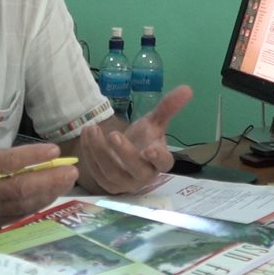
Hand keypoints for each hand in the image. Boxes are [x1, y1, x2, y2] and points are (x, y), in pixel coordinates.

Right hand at [0, 110, 77, 230]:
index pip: (5, 164)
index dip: (32, 157)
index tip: (53, 150)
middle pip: (19, 188)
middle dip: (49, 179)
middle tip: (71, 170)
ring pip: (22, 205)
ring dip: (48, 194)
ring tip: (67, 181)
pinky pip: (18, 215)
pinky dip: (37, 205)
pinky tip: (51, 194)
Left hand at [77, 85, 192, 193]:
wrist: (124, 155)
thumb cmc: (143, 140)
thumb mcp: (154, 122)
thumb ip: (168, 107)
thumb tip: (187, 88)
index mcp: (160, 161)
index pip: (163, 162)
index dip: (158, 157)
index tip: (150, 148)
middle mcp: (144, 176)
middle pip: (136, 169)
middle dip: (124, 153)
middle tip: (114, 134)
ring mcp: (125, 183)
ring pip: (111, 172)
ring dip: (99, 151)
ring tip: (92, 129)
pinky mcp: (108, 186)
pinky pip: (97, 173)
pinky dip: (89, 155)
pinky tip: (86, 137)